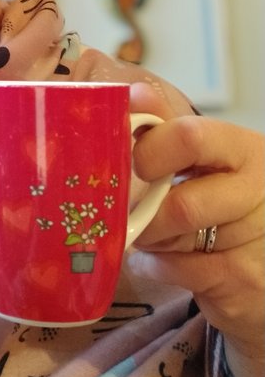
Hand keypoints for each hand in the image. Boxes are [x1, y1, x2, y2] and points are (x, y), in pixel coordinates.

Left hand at [128, 80, 264, 376]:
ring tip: (144, 229)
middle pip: (181, 204)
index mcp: (242, 148)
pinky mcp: (245, 281)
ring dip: (147, 238)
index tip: (130, 161)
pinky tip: (163, 259)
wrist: (260, 261)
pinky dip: (159, 266)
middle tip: (126, 206)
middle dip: (143, 211)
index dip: (148, 150)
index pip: (189, 136)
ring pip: (176, 242)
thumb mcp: (201, 160)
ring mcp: (255, 239)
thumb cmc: (219, 199)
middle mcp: (257, 190)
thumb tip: (128, 95)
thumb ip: (165, 131)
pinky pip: (180, 273)